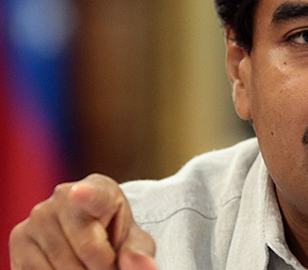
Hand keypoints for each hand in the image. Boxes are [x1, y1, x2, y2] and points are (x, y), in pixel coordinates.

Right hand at [9, 173, 156, 269]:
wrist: (88, 236)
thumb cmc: (115, 237)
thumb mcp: (134, 243)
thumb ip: (139, 254)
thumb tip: (145, 268)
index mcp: (100, 189)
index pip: (94, 195)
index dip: (87, 195)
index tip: (79, 193)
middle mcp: (63, 197)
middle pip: (87, 250)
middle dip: (102, 268)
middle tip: (108, 264)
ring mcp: (38, 217)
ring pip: (62, 267)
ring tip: (90, 265)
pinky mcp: (19, 239)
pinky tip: (69, 268)